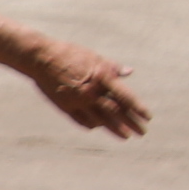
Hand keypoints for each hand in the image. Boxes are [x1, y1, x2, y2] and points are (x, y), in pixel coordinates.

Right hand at [22, 38, 149, 137]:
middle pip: (116, 112)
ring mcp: (78, 101)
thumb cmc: (70, 53)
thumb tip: (129, 72)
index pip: (125, 97)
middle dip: (131, 123)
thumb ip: (112, 67)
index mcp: (101, 77)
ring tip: (126, 136)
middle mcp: (91, 91)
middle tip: (142, 132)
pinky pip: (83, 120)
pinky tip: (100, 127)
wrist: (41, 58)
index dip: (138, 108)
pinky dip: (93, 125)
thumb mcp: (94, 57)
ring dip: (115, 129)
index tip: (148, 117)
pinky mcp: (65, 106)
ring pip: (101, 120)